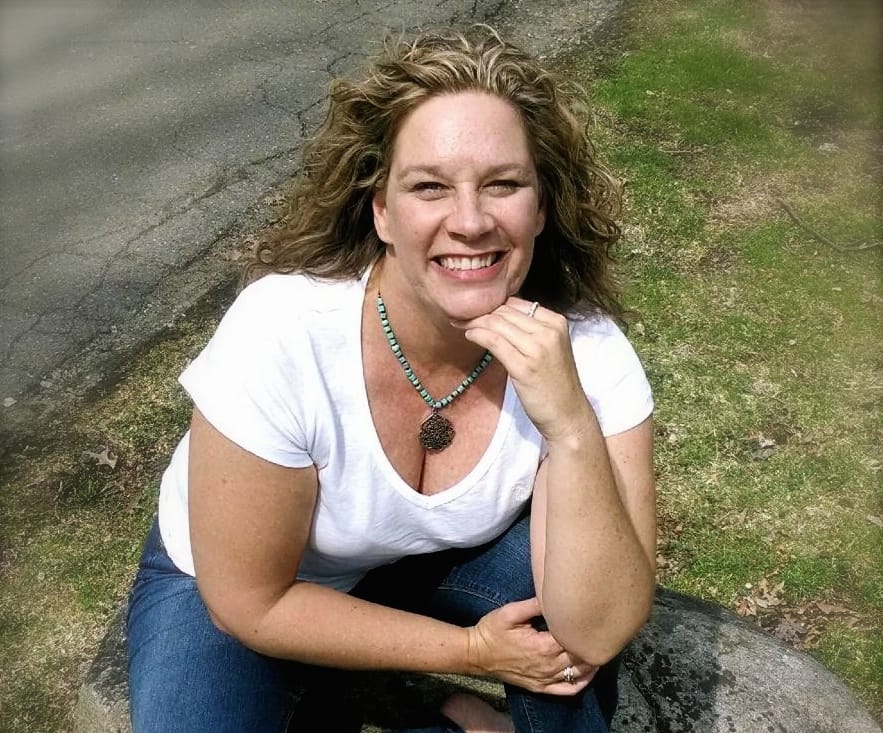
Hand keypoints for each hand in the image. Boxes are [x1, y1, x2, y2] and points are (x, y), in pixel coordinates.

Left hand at [458, 297, 590, 441]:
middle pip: (505, 311)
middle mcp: (549, 331)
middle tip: (462, 316)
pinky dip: (478, 335)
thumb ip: (531, 330)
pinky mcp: (524, 367)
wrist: (568, 415)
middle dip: (480, 312)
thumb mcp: (549, 348)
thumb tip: (498, 316)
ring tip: (461, 324)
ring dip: (475, 322)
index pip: (516, 303)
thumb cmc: (554, 383)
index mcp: (556, 322)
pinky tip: (469, 335)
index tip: (476, 310)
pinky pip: (495, 342)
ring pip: (497, 324)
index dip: (492, 304)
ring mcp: (538, 349)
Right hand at [466, 597, 597, 694]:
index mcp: (543, 646)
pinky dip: (582, 682)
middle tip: (599, 629)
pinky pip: (567, 690)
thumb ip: (534, 604)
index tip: (591, 617)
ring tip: (597, 646)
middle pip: (581, 657)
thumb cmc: (492, 631)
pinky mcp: (540, 687)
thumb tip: (553, 595)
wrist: (476, 654)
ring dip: (591, 662)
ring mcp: (544, 679)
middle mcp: (547, 665)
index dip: (585, 629)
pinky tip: (589, 672)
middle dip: (591, 644)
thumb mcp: (511, 612)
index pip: (575, 639)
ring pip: (578, 674)